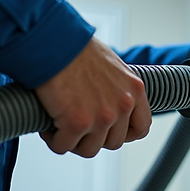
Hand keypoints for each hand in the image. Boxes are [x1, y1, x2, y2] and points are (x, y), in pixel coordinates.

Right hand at [35, 37, 150, 156]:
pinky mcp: (77, 123)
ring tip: (61, 126)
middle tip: (77, 127)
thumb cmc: (77, 48)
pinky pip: (63, 146)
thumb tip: (108, 104)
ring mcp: (102, 116)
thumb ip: (117, 88)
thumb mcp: (112, 67)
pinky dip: (53, 140)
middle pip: (113, 143)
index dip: (124, 134)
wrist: (55, 41)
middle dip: (93, 137)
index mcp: (134, 90)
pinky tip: (48, 127)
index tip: (109, 132)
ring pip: (88, 149)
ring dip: (73, 141)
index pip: (141, 127)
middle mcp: (123, 105)